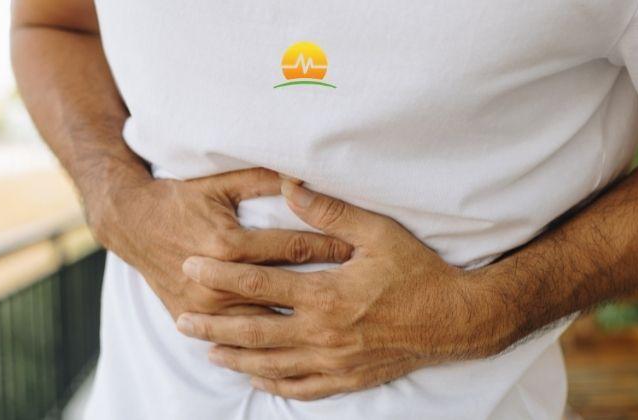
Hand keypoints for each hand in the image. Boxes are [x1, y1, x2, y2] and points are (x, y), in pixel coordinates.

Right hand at [89, 168, 353, 318]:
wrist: (131, 223)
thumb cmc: (180, 199)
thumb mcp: (220, 183)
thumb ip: (263, 179)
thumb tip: (304, 174)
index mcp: (229, 244)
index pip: (296, 247)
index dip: (332, 247)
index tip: (361, 250)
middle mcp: (218, 280)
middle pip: (286, 289)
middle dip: (325, 289)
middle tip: (360, 289)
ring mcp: (204, 305)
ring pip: (265, 321)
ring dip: (299, 322)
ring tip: (336, 320)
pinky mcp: (192, 317)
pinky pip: (235, 336)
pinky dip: (264, 338)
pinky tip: (293, 341)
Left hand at [175, 180, 512, 399]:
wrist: (455, 319)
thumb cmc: (418, 273)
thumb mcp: (378, 232)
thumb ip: (329, 211)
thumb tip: (289, 185)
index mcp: (326, 295)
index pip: (260, 284)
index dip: (222, 274)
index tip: (192, 266)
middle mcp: (323, 333)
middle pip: (254, 331)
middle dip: (214, 325)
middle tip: (182, 320)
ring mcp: (334, 361)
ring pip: (271, 364)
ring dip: (236, 357)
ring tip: (207, 350)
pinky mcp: (348, 378)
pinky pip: (302, 388)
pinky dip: (275, 384)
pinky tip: (256, 378)